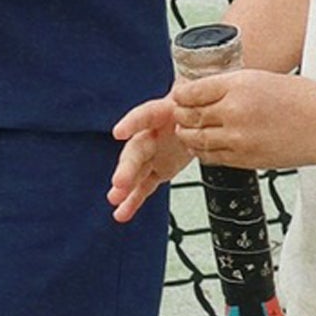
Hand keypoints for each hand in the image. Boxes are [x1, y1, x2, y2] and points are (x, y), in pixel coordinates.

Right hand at [108, 94, 191, 222]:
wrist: (200, 116)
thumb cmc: (197, 106)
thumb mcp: (201, 101)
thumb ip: (199, 108)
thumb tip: (198, 109)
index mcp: (163, 112)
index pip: (145, 114)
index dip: (132, 123)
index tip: (119, 132)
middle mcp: (151, 133)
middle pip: (137, 150)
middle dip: (127, 167)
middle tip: (118, 182)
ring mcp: (152, 153)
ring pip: (137, 171)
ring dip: (125, 186)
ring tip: (114, 199)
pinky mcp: (158, 169)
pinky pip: (144, 186)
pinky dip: (134, 201)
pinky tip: (122, 213)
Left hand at [169, 68, 315, 171]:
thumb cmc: (303, 99)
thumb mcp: (263, 79)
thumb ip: (232, 86)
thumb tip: (204, 93)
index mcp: (239, 84)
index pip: (192, 91)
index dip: (181, 95)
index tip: (180, 96)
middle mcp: (234, 110)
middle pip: (189, 115)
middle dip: (181, 115)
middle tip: (179, 113)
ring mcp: (238, 138)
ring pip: (196, 139)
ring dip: (188, 134)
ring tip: (187, 130)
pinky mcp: (244, 159)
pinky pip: (211, 156)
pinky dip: (203, 150)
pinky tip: (204, 145)